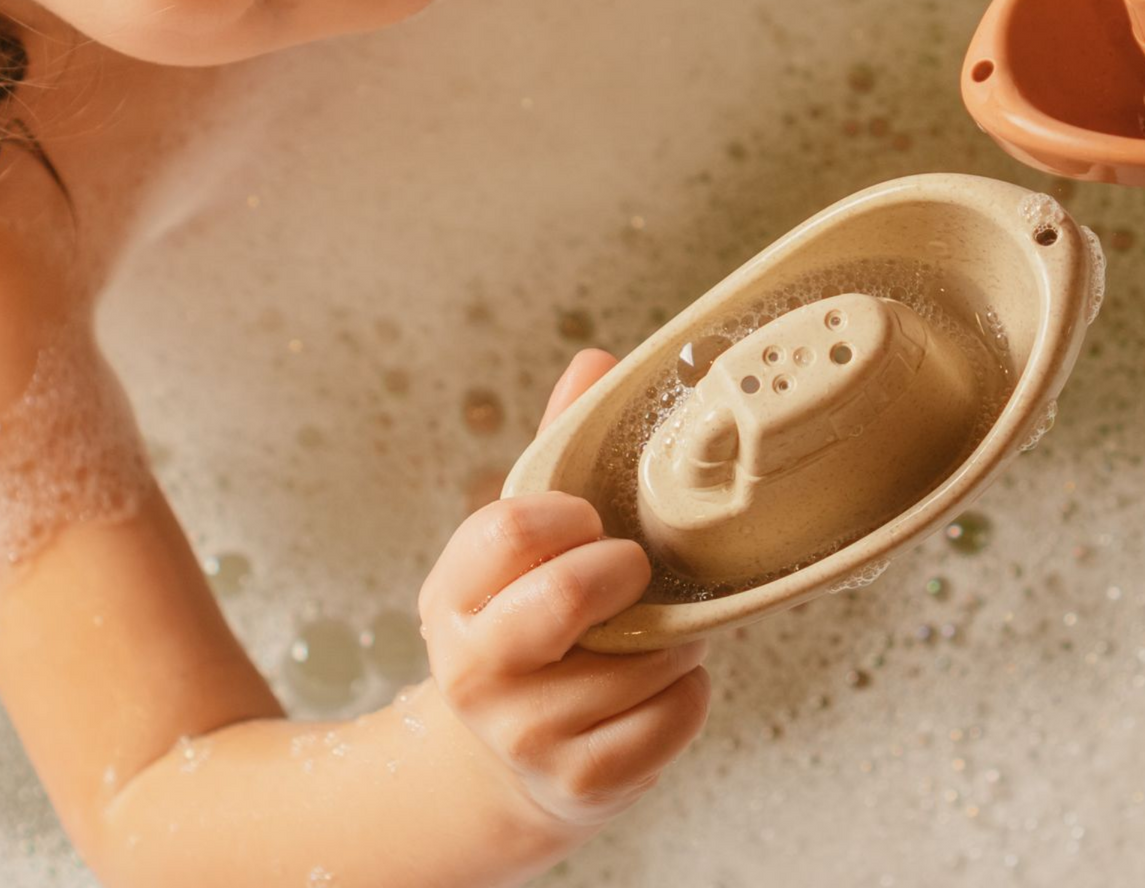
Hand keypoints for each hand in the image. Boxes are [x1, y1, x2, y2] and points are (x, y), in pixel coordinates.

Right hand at [419, 349, 712, 826]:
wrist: (505, 764)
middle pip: (563, 598)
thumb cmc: (530, 628)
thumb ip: (560, 453)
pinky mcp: (580, 784)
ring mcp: (524, 733)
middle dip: (622, 572)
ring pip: (643, 660)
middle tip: (635, 568)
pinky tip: (661, 684)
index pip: (505, 531)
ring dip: (674, 637)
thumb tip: (597, 360)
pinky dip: (688, 693)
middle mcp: (475, 668)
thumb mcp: (521, 546)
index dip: (566, 515)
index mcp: (456, 594)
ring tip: (655, 630)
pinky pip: (673, 717)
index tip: (590, 518)